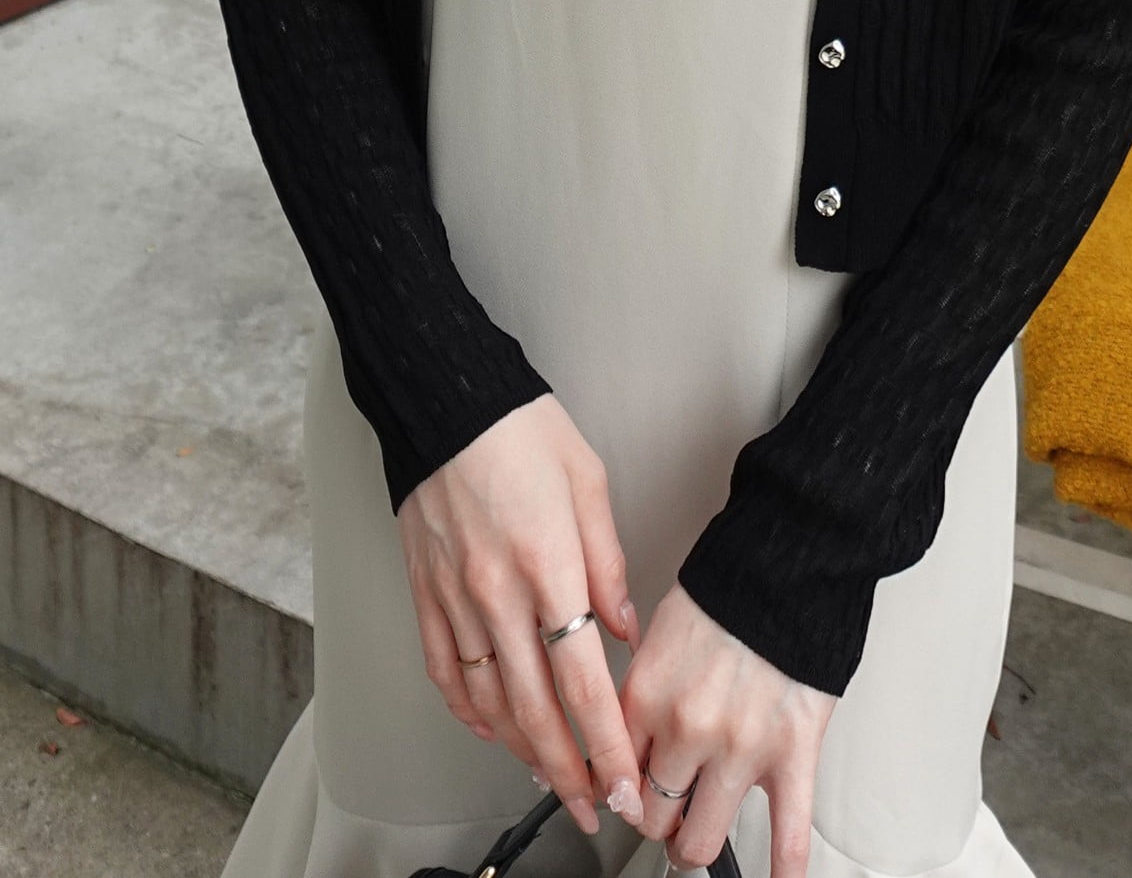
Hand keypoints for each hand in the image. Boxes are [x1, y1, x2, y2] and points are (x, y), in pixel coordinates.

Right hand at [396, 394, 646, 836]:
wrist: (446, 401)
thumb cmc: (520, 429)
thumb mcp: (589, 484)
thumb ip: (610, 566)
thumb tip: (623, 630)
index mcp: (547, 566)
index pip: (582, 682)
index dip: (608, 745)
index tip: (627, 782)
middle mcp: (497, 594)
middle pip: (535, 711)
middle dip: (571, 773)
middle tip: (596, 808)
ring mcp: (454, 599)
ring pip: (489, 704)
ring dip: (524, 753)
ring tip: (555, 780)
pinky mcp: (425, 594)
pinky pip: (446, 671)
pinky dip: (469, 712)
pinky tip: (490, 729)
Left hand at [620, 583, 834, 877]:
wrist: (790, 562)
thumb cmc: (730, 587)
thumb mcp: (661, 629)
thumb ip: (640, 688)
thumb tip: (623, 733)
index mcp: (648, 695)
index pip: (612, 775)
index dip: (617, 789)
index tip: (621, 795)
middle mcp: (687, 729)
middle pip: (651, 816)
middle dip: (656, 817)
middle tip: (665, 809)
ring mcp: (740, 749)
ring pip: (700, 839)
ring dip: (696, 842)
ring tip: (700, 834)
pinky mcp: (792, 755)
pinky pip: (787, 833)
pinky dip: (782, 869)